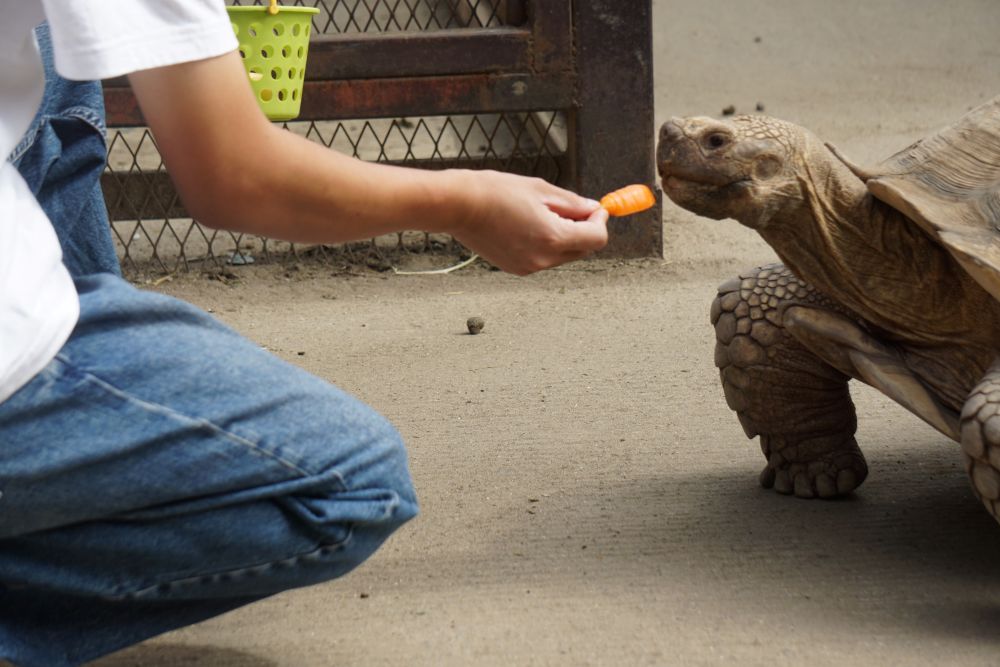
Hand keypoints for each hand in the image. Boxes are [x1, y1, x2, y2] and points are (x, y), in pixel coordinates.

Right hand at [445, 170, 609, 274]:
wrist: (459, 206)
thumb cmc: (495, 193)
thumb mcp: (541, 190)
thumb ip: (572, 203)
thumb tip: (592, 208)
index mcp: (553, 237)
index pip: (596, 238)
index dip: (600, 221)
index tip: (595, 209)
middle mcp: (543, 258)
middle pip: (582, 250)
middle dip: (584, 230)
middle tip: (573, 209)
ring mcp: (528, 267)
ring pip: (562, 255)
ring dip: (563, 237)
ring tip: (541, 213)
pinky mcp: (516, 268)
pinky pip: (543, 258)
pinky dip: (545, 244)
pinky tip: (527, 225)